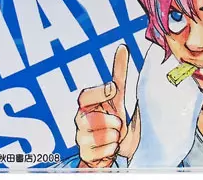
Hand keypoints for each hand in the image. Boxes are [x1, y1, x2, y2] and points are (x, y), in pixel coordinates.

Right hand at [75, 44, 128, 167]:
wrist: (115, 147)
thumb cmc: (114, 117)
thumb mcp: (119, 96)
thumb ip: (119, 72)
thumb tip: (123, 46)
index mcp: (86, 103)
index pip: (84, 96)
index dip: (98, 92)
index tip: (113, 89)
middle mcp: (79, 119)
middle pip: (92, 120)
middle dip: (112, 122)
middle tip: (117, 123)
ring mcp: (80, 138)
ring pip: (98, 137)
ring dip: (113, 137)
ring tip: (114, 135)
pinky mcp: (84, 155)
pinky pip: (100, 152)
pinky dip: (110, 151)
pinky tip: (110, 148)